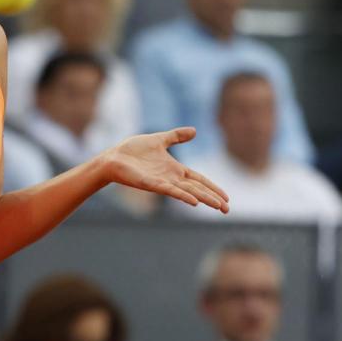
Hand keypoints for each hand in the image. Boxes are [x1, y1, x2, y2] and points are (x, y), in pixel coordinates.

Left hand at [102, 127, 228, 212]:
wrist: (113, 157)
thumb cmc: (132, 151)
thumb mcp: (159, 139)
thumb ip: (176, 136)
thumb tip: (195, 131)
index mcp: (174, 169)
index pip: (199, 180)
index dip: (212, 187)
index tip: (226, 197)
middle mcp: (171, 178)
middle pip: (197, 189)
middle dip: (213, 198)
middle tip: (228, 210)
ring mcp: (162, 182)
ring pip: (188, 192)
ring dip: (204, 199)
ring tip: (219, 207)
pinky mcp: (151, 184)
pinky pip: (170, 191)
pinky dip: (183, 196)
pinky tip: (194, 202)